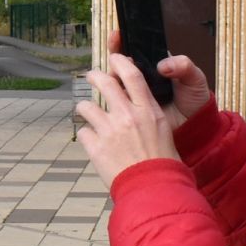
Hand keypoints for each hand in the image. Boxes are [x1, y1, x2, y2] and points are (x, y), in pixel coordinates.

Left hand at [76, 52, 181, 185]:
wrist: (153, 188)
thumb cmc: (162, 162)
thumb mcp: (162, 130)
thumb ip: (146, 113)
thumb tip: (132, 101)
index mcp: (147, 110)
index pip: (132, 75)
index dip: (121, 62)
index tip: (114, 58)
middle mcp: (127, 115)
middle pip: (104, 83)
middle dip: (94, 76)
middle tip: (91, 75)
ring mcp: (109, 130)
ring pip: (86, 106)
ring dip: (85, 108)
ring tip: (87, 113)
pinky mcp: (95, 146)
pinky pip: (83, 132)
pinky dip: (87, 136)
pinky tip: (94, 143)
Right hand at [104, 30, 210, 124]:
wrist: (194, 123)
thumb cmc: (194, 97)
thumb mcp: (194, 77)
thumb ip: (183, 66)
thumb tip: (163, 66)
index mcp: (155, 64)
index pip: (137, 48)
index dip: (124, 40)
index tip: (117, 34)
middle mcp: (142, 76)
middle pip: (120, 62)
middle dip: (114, 57)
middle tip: (116, 60)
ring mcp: (135, 91)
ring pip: (116, 79)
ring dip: (112, 75)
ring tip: (118, 78)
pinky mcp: (132, 108)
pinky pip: (118, 99)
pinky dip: (113, 94)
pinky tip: (115, 93)